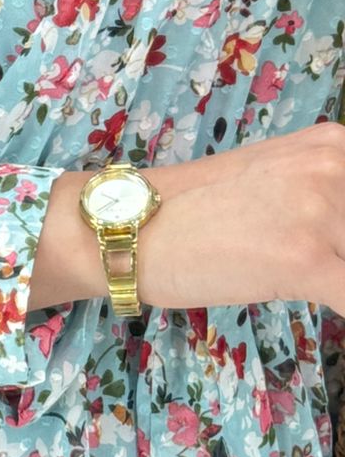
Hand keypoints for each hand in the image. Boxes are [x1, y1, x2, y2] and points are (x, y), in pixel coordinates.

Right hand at [138, 119, 344, 313]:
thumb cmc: (196, 211)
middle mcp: (332, 167)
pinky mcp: (305, 260)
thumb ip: (324, 196)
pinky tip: (322, 308)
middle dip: (341, 257)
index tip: (331, 249)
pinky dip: (344, 311)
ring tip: (302, 284)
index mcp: (331, 145)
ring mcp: (318, 212)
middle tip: (314, 270)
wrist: (134, 227)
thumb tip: (342, 233)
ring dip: (336, 280)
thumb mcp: (274, 180)